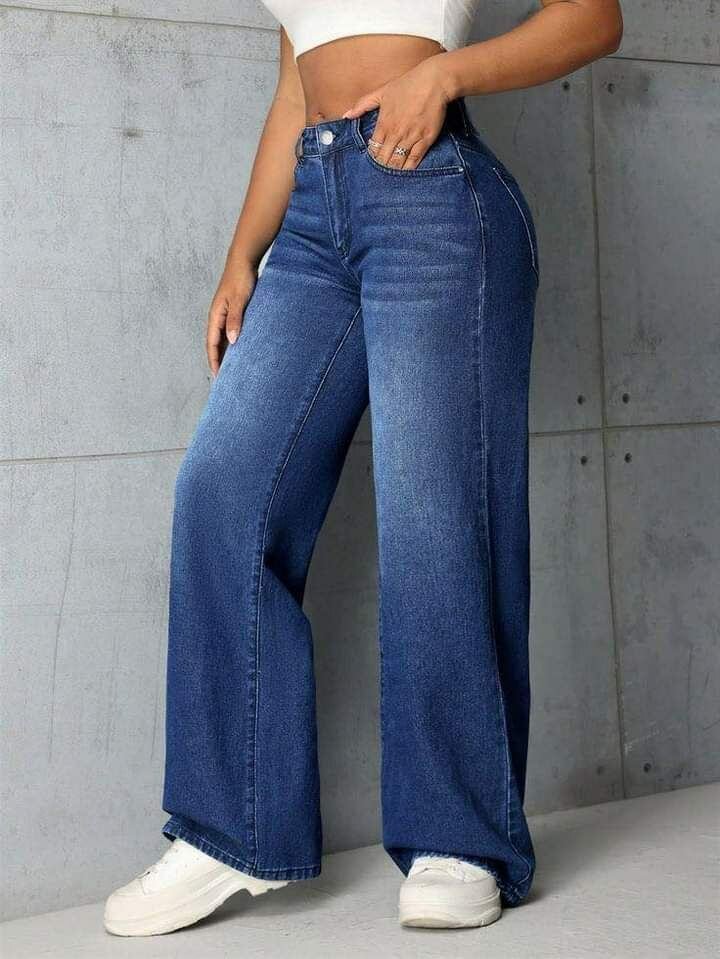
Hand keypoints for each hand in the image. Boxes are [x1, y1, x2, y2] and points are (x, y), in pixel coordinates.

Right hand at [206, 258, 257, 375]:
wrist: (244, 261)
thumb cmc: (241, 278)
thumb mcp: (239, 300)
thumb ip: (235, 320)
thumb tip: (231, 342)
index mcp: (215, 316)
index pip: (211, 344)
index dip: (214, 361)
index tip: (218, 376)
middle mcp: (217, 317)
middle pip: (215, 344)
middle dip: (218, 361)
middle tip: (224, 378)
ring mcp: (224, 314)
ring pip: (222, 339)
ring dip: (225, 353)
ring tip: (232, 368)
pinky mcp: (233, 311)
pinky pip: (230, 331)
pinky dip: (233, 342)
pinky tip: (241, 349)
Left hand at [342, 55, 453, 170]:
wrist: (434, 81)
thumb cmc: (408, 84)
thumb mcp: (382, 91)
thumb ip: (363, 104)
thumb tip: (346, 115)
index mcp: (384, 123)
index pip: (373, 149)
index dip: (372, 157)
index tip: (373, 161)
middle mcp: (396, 133)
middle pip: (384, 159)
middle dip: (382, 167)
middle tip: (381, 173)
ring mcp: (411, 137)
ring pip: (398, 161)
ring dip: (394, 170)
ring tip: (391, 176)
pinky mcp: (425, 139)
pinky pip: (415, 159)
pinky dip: (409, 168)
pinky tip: (405, 172)